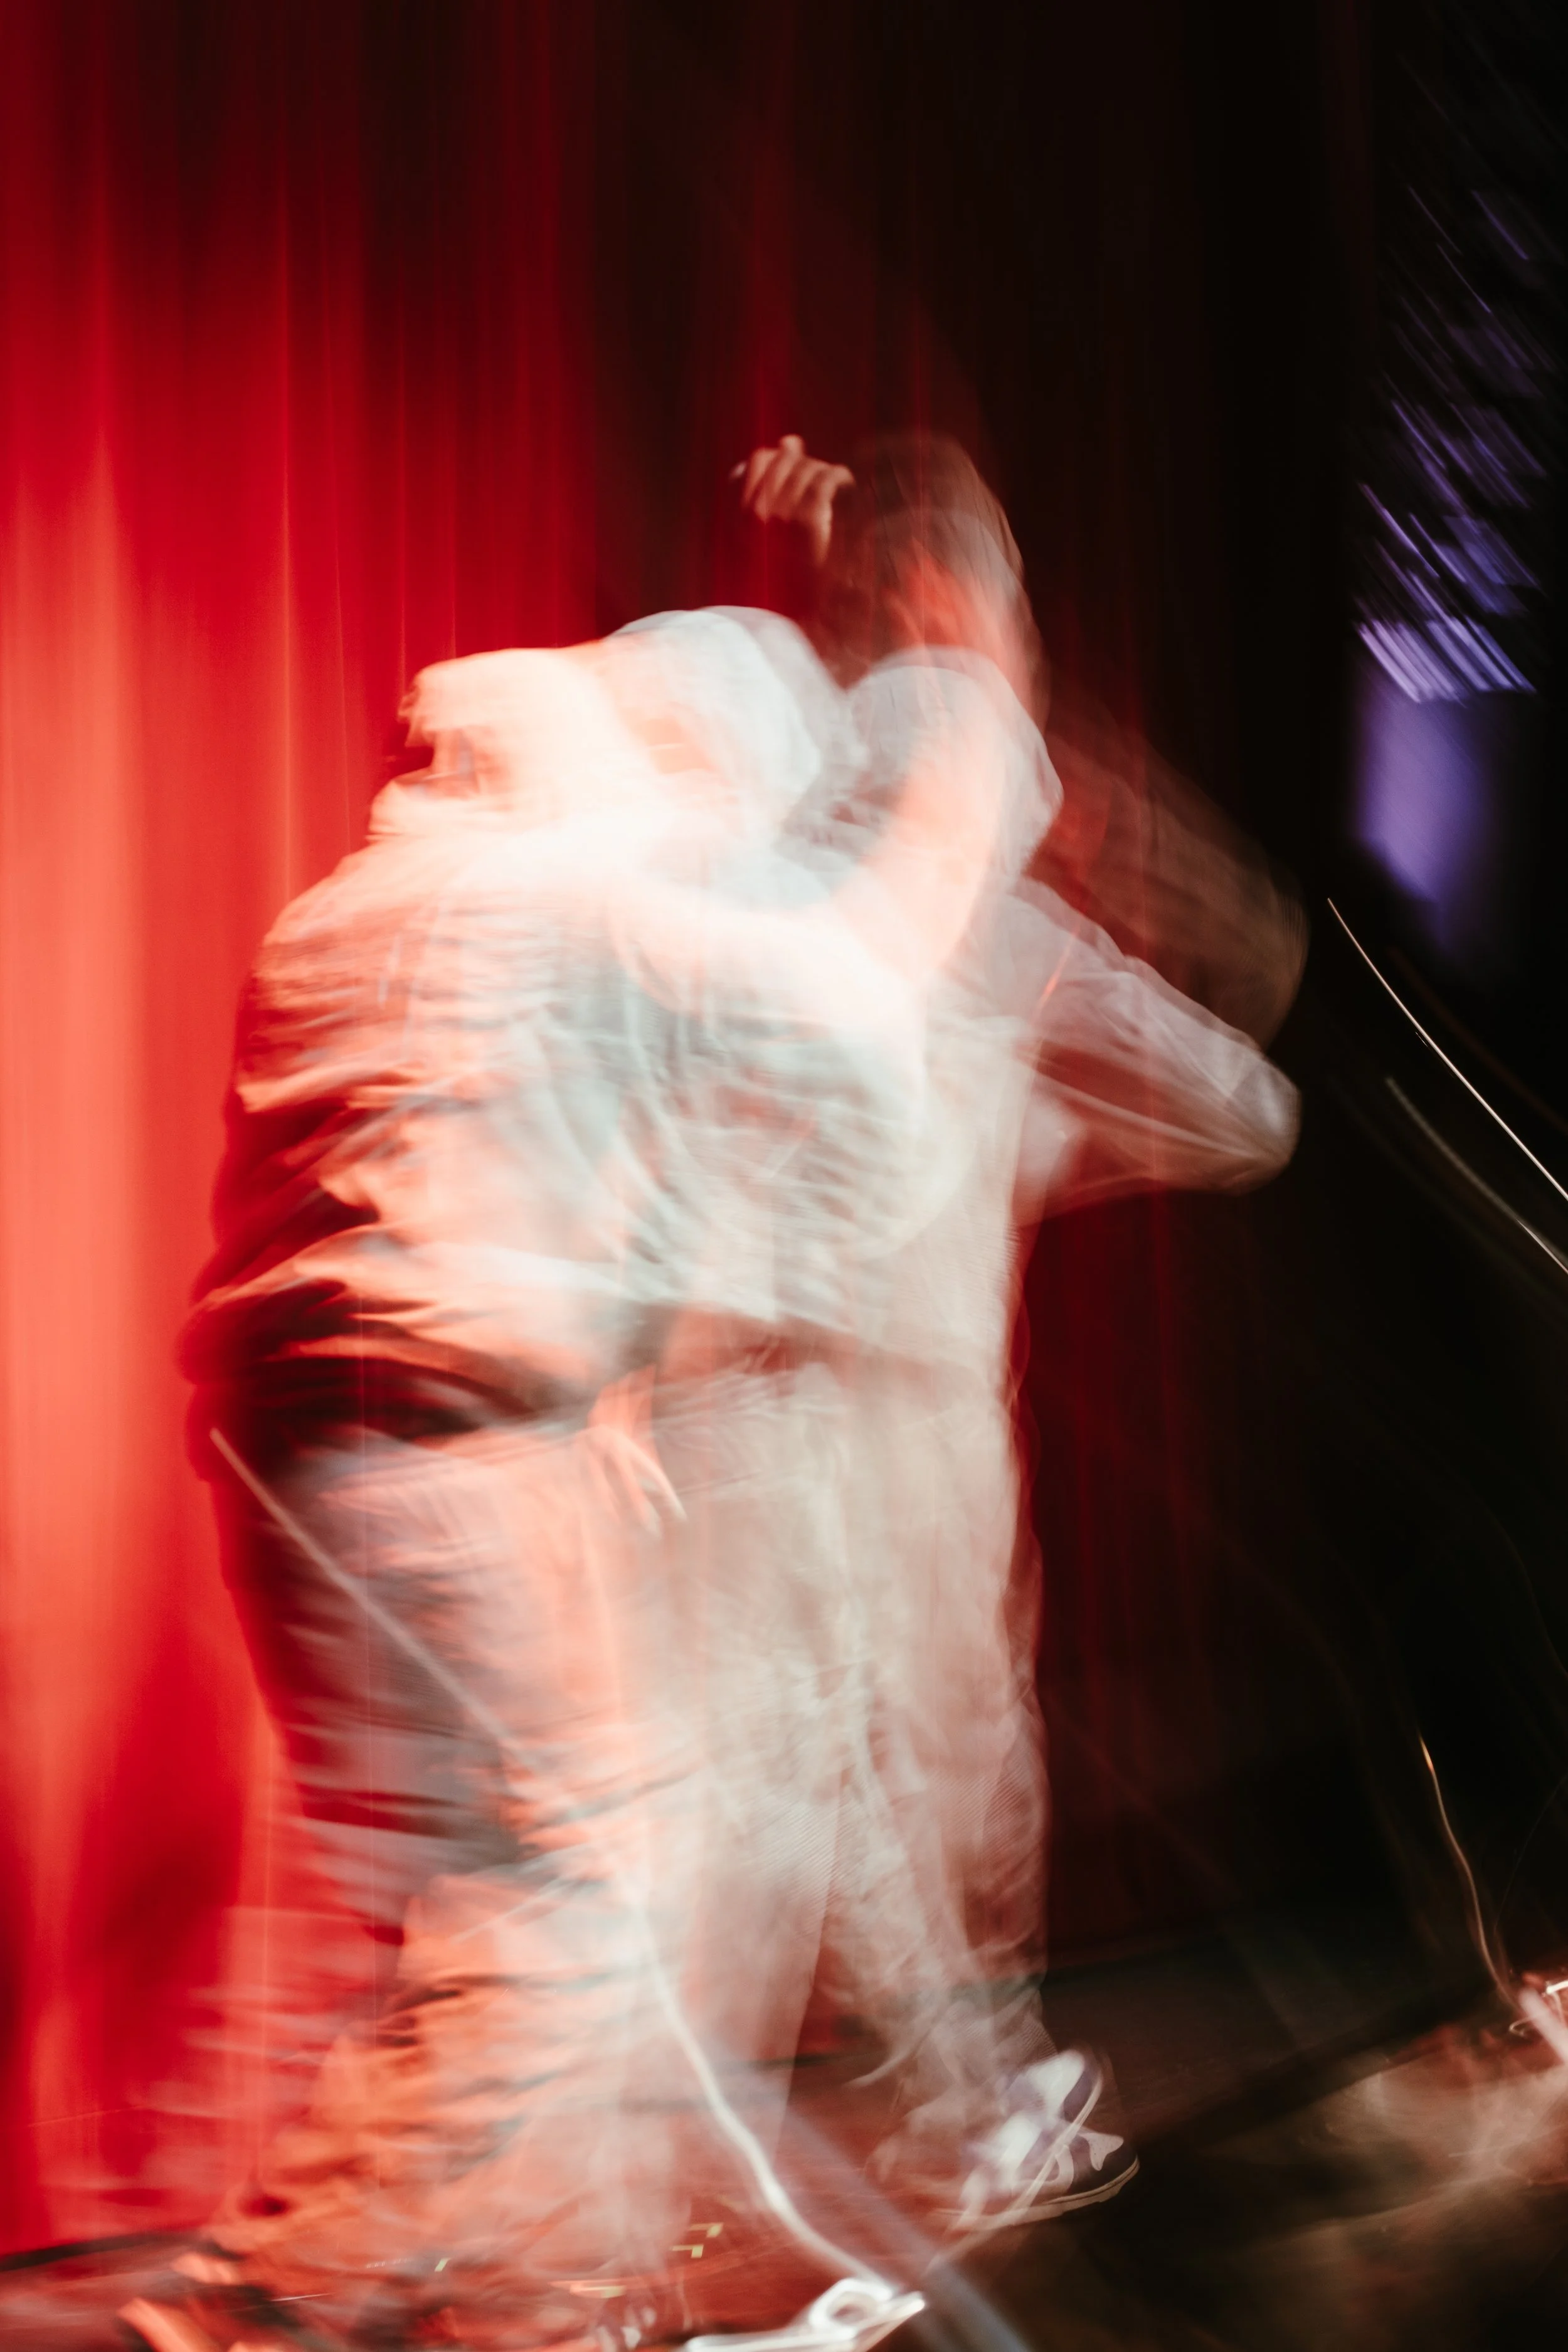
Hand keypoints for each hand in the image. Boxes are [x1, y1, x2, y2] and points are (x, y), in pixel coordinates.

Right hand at [732, 434, 853, 565]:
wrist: (821, 591)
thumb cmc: (799, 553)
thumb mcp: (780, 514)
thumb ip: (780, 476)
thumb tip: (789, 441)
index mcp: (741, 514)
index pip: (759, 459)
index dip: (780, 455)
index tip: (793, 460)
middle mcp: (755, 516)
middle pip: (785, 459)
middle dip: (805, 462)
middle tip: (818, 475)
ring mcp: (779, 518)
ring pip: (807, 467)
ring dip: (823, 470)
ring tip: (832, 484)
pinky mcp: (806, 522)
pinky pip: (824, 480)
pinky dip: (838, 475)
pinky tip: (844, 481)